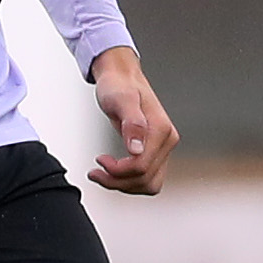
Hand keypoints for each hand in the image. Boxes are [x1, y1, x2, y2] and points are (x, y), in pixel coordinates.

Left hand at [87, 46, 177, 193]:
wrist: (121, 77)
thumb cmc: (119, 85)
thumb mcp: (120, 100)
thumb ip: (132, 123)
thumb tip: (136, 148)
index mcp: (161, 130)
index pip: (142, 166)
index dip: (118, 170)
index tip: (100, 160)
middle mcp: (166, 140)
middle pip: (145, 179)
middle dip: (117, 181)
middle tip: (96, 171)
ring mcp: (162, 147)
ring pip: (149, 183)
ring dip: (124, 185)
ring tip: (103, 174)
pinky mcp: (155, 152)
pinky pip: (147, 177)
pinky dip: (129, 181)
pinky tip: (113, 172)